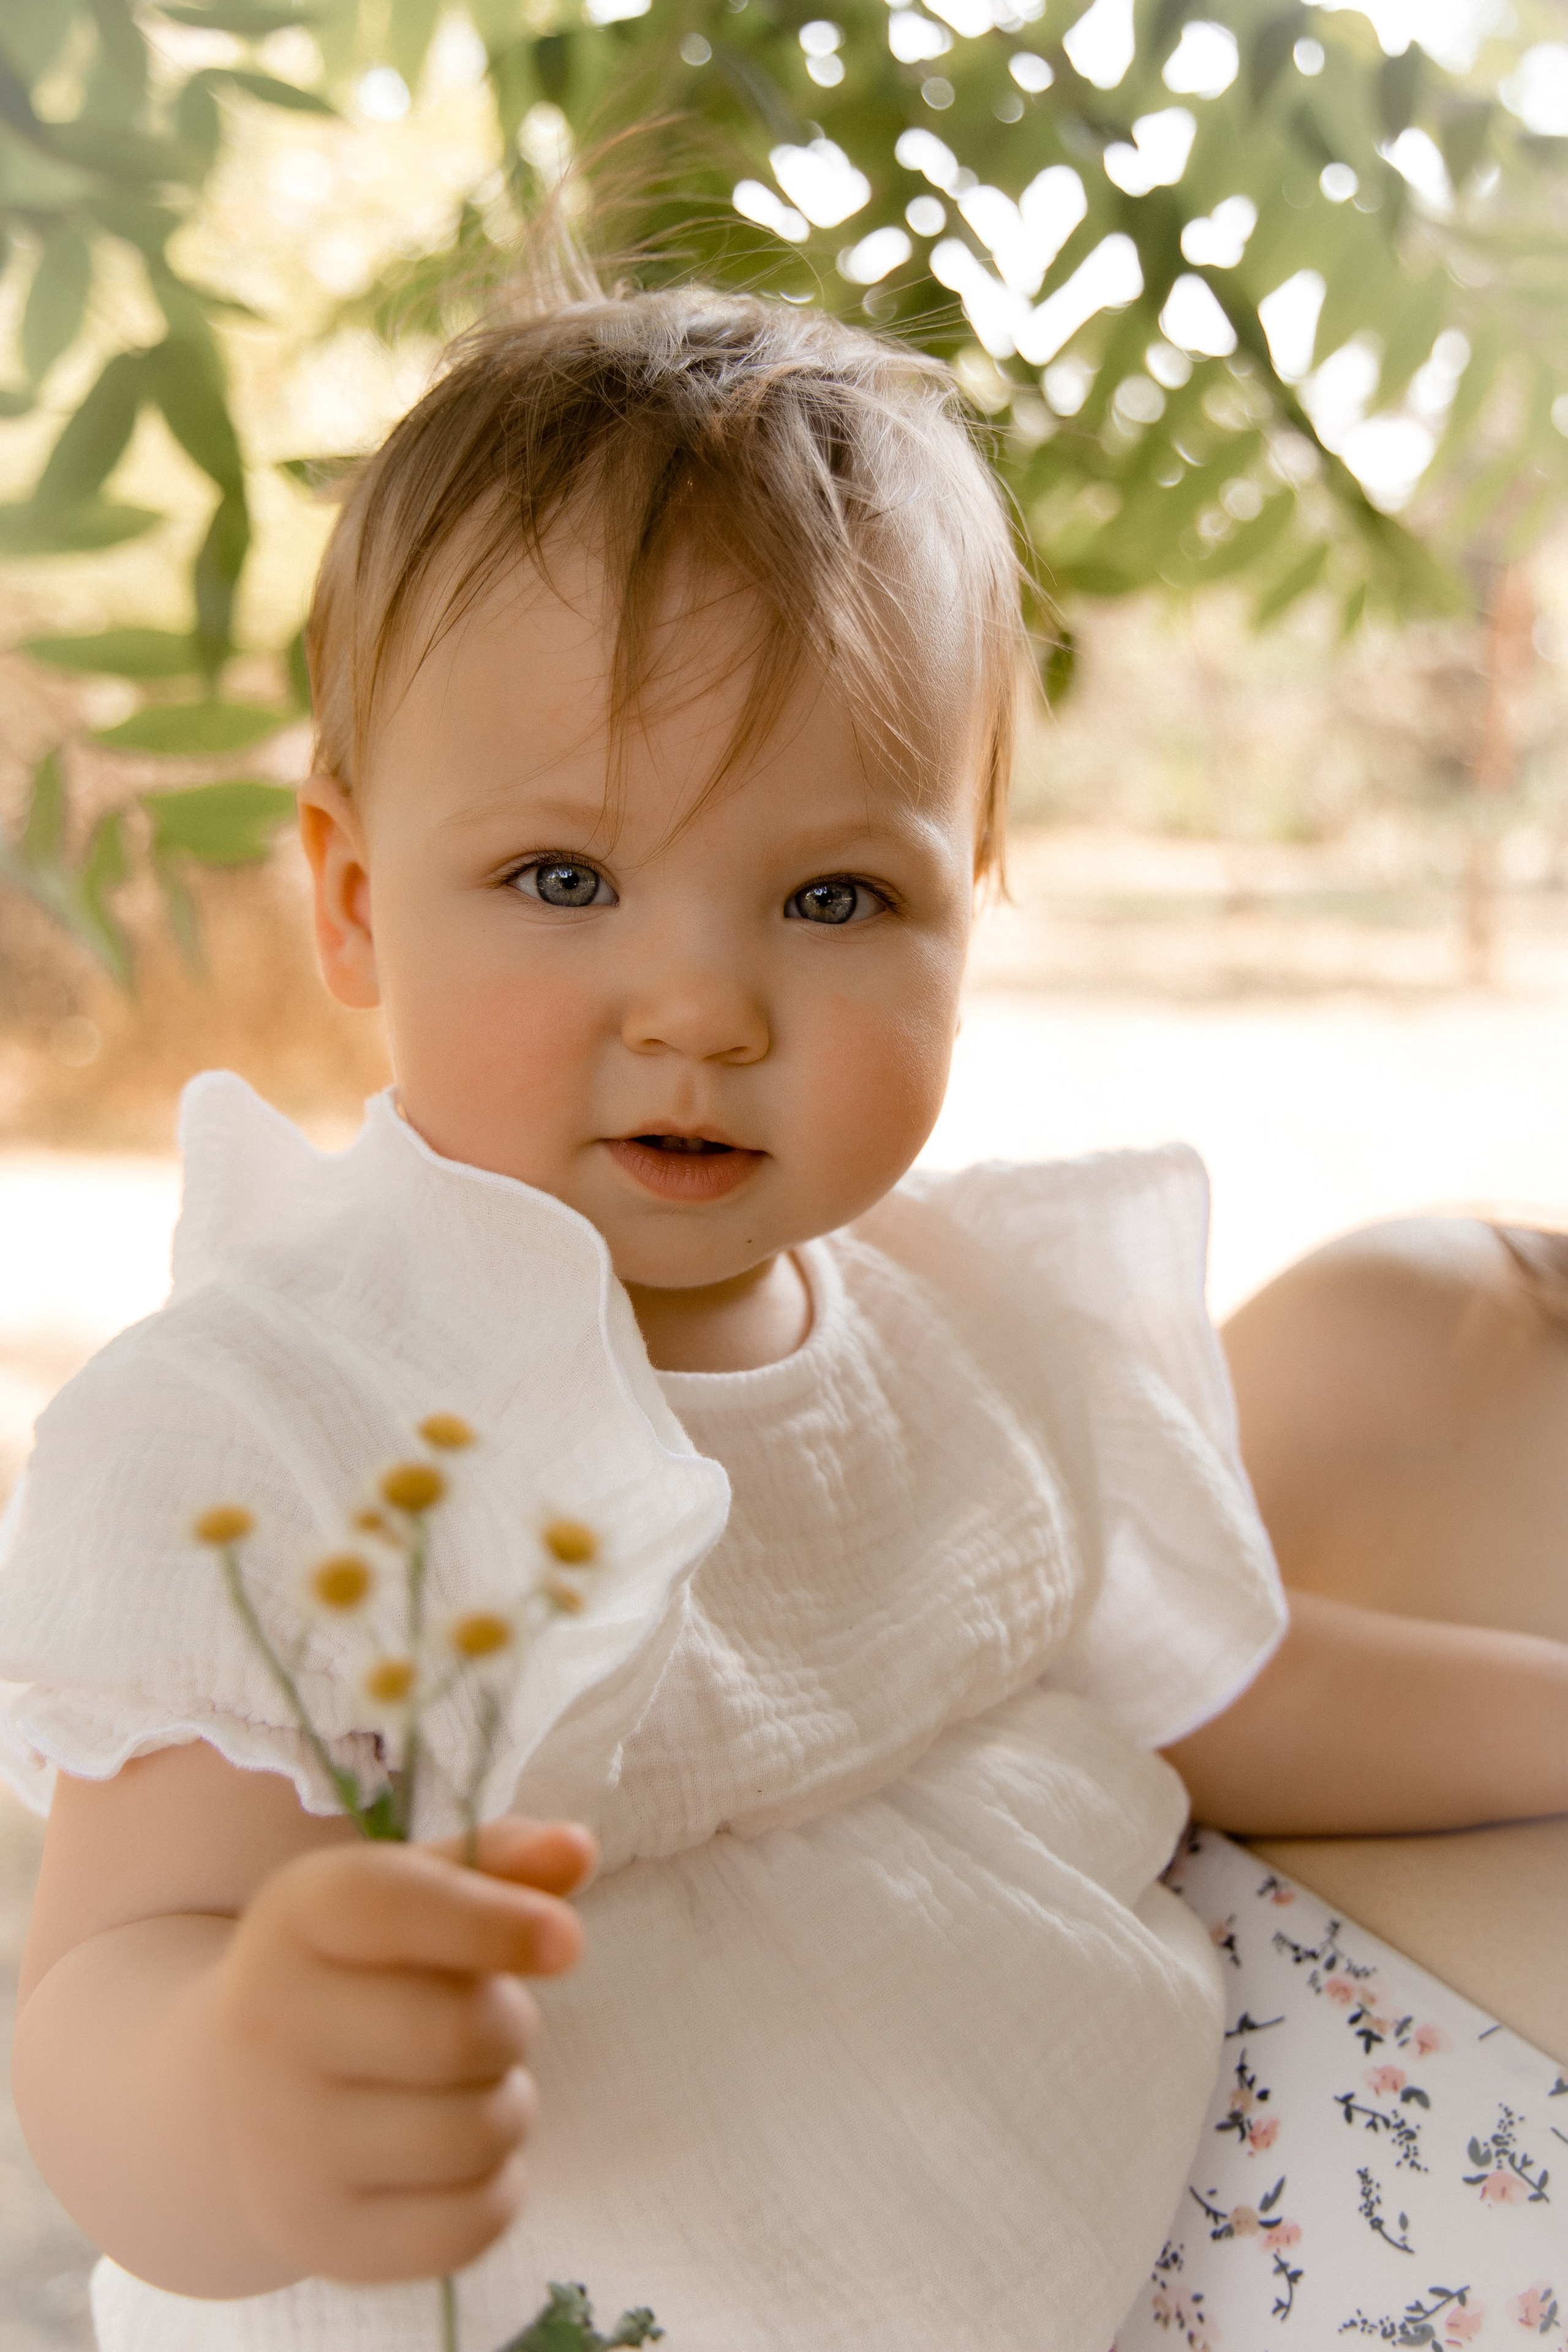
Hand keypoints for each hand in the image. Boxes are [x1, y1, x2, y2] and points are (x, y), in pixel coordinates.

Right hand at [215, 1817, 594, 2283]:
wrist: (239, 2091)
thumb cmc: (361, 1968)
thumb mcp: (413, 1892)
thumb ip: (500, 1864)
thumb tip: (577, 1848)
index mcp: (297, 1915)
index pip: (394, 1907)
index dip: (498, 1922)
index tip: (569, 1941)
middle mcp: (269, 2025)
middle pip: (455, 2033)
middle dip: (511, 2024)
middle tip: (494, 2020)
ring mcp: (282, 2143)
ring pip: (473, 2134)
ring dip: (507, 2105)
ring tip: (468, 2085)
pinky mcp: (319, 2236)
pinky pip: (469, 2225)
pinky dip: (497, 2189)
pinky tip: (460, 2156)